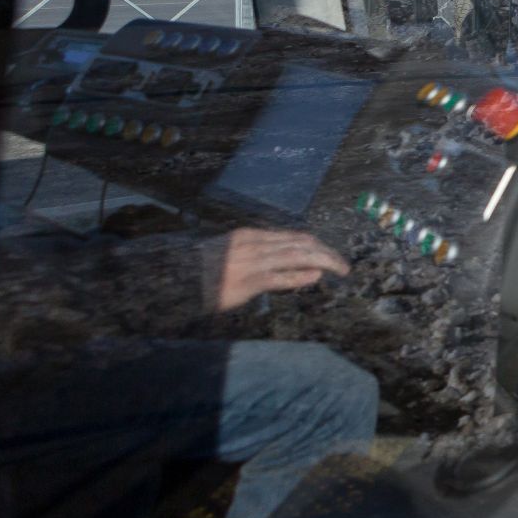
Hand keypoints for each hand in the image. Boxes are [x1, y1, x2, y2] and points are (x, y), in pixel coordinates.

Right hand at [215, 228, 349, 310]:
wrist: (173, 277)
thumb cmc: (204, 270)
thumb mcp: (233, 255)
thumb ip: (260, 255)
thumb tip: (290, 264)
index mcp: (251, 235)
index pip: (293, 236)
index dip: (316, 245)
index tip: (330, 253)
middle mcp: (254, 244)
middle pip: (300, 244)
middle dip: (326, 253)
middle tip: (343, 265)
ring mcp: (250, 261)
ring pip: (296, 256)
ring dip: (322, 262)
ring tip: (340, 269)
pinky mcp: (245, 281)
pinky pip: (279, 277)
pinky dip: (299, 276)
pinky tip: (315, 277)